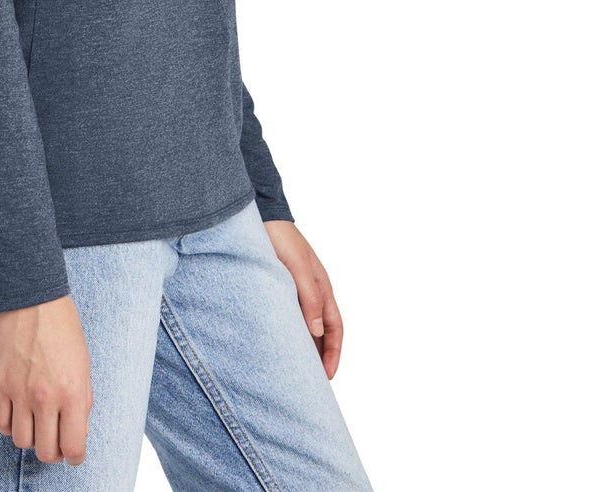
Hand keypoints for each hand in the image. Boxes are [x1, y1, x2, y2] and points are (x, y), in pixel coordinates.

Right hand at [0, 293, 93, 465]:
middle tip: (56, 438)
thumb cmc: (63, 328)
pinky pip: (0, 423)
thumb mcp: (84, 365)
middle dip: (54, 451)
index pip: (73, 446)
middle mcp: (46, 397)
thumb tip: (77, 431)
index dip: (76, 456)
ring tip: (37, 422)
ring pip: (21, 441)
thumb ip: (82, 402)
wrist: (33, 299)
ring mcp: (20, 392)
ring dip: (31, 437)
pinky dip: (10, 425)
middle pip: (46, 452)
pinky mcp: (0, 383)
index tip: (74, 452)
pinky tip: (19, 413)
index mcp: (72, 392)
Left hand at [263, 220, 344, 378]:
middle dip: (320, 356)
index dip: (334, 353)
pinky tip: (276, 342)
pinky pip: (287, 315)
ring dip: (303, 345)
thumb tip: (318, 330)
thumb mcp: (297, 267)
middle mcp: (311, 291)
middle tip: (311, 382)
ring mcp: (295, 289)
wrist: (260, 214)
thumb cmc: (280, 237)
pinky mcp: (278, 287)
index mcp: (322, 287)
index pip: (335, 327)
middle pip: (322, 331)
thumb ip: (309, 297)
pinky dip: (287, 331)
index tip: (328, 377)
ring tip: (294, 369)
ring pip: (304, 325)